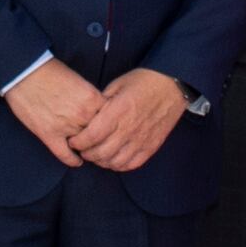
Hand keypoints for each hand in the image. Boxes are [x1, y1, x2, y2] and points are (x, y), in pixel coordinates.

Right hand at [6, 63, 103, 166]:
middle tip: (102, 142)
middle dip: (101, 138)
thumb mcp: (80, 81)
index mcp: (92, 99)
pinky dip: (73, 160)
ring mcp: (66, 127)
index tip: (110, 127)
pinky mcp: (49, 135)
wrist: (24, 72)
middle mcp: (82, 115)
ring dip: (87, 149)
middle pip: (100, 133)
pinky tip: (77, 161)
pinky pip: (65, 155)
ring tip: (90, 151)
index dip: (111, 123)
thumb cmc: (51, 72)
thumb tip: (99, 112)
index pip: (111, 118)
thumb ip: (91, 98)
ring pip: (85, 145)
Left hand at [68, 68, 190, 170]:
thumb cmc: (143, 81)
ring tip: (96, 155)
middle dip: (86, 153)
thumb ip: (101, 102)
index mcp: (119, 111)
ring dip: (101, 162)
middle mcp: (130, 128)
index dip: (78, 142)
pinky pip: (132, 164)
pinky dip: (119, 165)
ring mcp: (142, 139)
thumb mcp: (117, 84)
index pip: (92, 135)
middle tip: (82, 149)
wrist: (172, 84)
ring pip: (115, 162)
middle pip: (101, 152)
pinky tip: (113, 159)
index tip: (73, 140)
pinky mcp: (152, 145)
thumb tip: (86, 117)